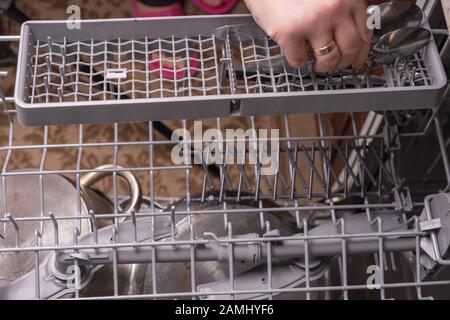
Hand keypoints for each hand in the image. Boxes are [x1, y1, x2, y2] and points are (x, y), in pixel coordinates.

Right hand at [244, 0, 371, 72]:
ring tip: (317, 63)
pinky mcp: (290, 33)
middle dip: (343, 62)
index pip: (365, 31)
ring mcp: (313, 21)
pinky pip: (300, 60)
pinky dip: (298, 61)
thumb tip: (355, 37)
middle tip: (334, 64)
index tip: (356, 61)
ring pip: (328, 58)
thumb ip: (342, 8)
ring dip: (323, 66)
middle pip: (350, 48)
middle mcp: (335, 8)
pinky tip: (296, 52)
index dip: (361, 52)